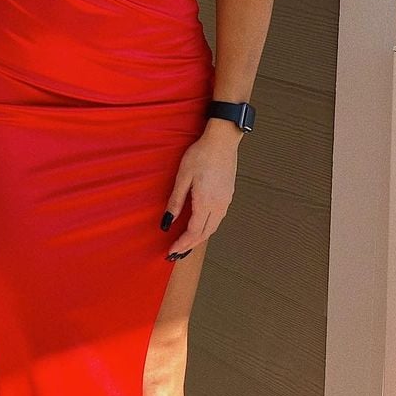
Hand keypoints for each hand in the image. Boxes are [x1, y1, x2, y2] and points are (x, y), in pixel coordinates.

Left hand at [162, 129, 238, 257]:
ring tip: (186, 245)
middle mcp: (218, 206)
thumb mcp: (183, 177)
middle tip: (176, 254)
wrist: (222, 141)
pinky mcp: (228, 196)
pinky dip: (207, 228)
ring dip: (199, 239)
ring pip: (212, 228)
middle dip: (189, 246)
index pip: (193, 232)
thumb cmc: (201, 155)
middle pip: (204, 234)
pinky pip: (217, 219)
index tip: (171, 251)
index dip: (181, 244)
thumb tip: (167, 222)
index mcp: (205, 202)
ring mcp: (226, 202)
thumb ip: (175, 201)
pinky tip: (200, 228)